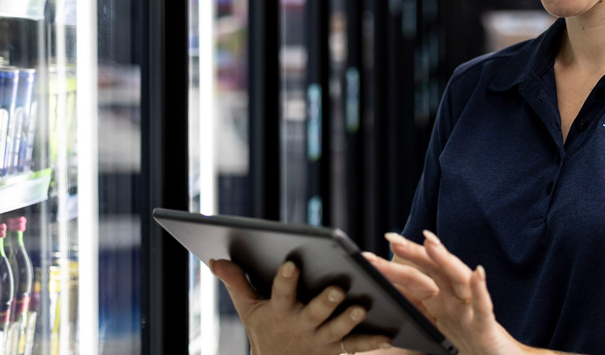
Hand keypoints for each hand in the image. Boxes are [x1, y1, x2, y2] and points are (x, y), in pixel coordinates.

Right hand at [210, 259, 393, 354]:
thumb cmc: (265, 330)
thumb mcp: (248, 309)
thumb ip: (236, 282)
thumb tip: (215, 259)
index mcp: (279, 311)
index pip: (281, 293)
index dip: (286, 279)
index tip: (291, 263)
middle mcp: (301, 325)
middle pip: (314, 313)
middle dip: (324, 302)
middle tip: (335, 289)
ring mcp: (320, 339)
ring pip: (337, 329)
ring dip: (349, 320)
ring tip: (361, 308)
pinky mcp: (336, 350)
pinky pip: (356, 347)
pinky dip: (371, 341)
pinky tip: (388, 334)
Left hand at [366, 231, 526, 354]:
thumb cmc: (468, 345)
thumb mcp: (435, 330)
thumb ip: (415, 315)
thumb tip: (386, 309)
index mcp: (439, 302)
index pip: (415, 278)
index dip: (394, 266)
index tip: (371, 255)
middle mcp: (454, 300)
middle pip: (433, 271)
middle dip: (413, 253)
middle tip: (392, 238)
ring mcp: (470, 311)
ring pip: (458, 280)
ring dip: (445, 260)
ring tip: (430, 242)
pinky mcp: (485, 326)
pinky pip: (483, 307)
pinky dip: (480, 291)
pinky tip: (478, 274)